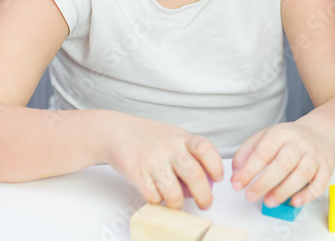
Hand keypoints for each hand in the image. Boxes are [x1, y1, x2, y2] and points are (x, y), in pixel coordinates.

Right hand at [104, 114, 222, 209]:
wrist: (116, 131)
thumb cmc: (148, 136)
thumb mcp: (173, 135)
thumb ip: (189, 151)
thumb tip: (206, 177)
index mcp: (182, 137)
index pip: (206, 149)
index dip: (216, 166)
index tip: (218, 179)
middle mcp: (169, 148)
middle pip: (194, 175)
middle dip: (204, 195)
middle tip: (206, 203)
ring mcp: (153, 161)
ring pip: (173, 192)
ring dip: (179, 203)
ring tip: (178, 203)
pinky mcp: (137, 173)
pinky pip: (153, 196)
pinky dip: (158, 201)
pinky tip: (158, 195)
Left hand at [230, 121, 334, 207]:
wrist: (321, 132)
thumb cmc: (289, 139)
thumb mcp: (265, 137)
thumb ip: (247, 152)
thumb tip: (236, 173)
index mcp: (281, 133)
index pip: (264, 151)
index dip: (249, 169)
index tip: (237, 184)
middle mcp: (299, 142)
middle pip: (283, 163)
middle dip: (264, 182)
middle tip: (250, 196)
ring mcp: (314, 155)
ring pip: (302, 173)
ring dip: (284, 190)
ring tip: (268, 202)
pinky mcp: (326, 167)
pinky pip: (320, 182)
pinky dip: (308, 194)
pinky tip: (295, 202)